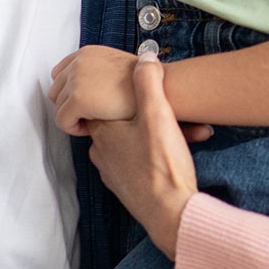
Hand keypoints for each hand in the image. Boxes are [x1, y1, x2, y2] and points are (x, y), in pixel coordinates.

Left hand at [49, 46, 138, 135]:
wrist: (159, 88)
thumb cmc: (143, 85)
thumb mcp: (117, 66)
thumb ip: (98, 72)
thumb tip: (88, 88)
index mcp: (86, 53)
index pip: (60, 74)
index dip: (70, 92)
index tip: (85, 102)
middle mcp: (78, 62)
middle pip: (55, 91)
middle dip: (71, 105)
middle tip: (91, 113)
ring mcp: (76, 79)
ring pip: (58, 108)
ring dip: (74, 117)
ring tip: (95, 119)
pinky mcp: (77, 99)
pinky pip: (62, 121)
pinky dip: (74, 129)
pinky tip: (93, 126)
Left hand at [87, 53, 197, 257]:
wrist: (171, 212)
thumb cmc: (162, 164)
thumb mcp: (159, 112)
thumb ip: (149, 80)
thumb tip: (145, 56)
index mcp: (104, 131)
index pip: (96, 102)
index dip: (115, 92)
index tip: (134, 88)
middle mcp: (101, 153)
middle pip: (111, 123)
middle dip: (132, 113)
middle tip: (158, 107)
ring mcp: (112, 173)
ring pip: (122, 144)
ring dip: (141, 135)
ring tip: (167, 130)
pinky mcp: (126, 188)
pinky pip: (131, 163)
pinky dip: (145, 155)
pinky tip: (165, 154)